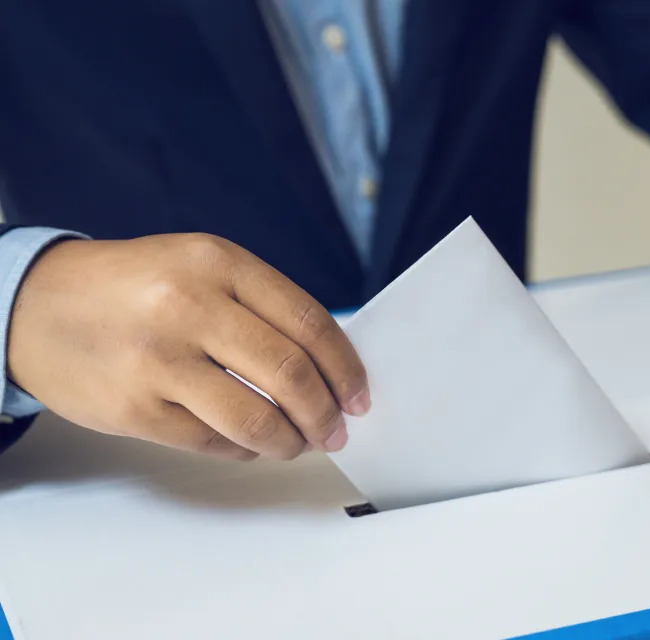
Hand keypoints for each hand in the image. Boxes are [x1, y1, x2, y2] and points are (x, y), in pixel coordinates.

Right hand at [8, 234, 368, 459]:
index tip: (359, 394)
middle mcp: (189, 306)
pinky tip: (251, 444)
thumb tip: (327, 366)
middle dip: (325, 412)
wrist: (34, 304)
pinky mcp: (134, 408)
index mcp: (217, 263)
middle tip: (336, 430)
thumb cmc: (133, 287)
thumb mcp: (199, 267)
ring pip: (256, 419)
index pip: (309, 321)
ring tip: (299, 443)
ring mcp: (158, 359)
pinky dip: (245, 450)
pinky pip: (212, 442)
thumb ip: (260, 307)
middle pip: (290, 373)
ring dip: (291, 441)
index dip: (345, 367)